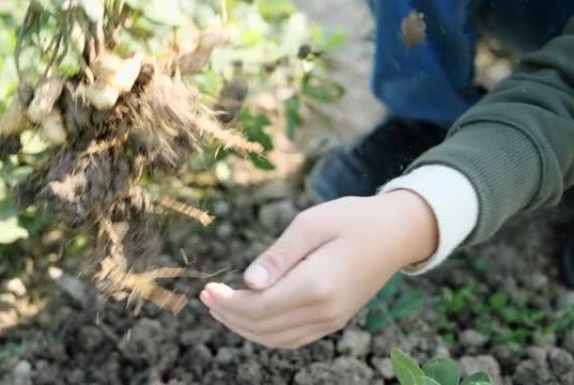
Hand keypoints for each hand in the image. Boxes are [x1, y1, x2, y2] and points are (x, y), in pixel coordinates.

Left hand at [199, 190, 437, 348]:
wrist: (397, 233)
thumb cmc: (352, 219)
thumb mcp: (311, 223)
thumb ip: (278, 255)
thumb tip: (249, 282)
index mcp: (317, 285)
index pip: (259, 307)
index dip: (228, 302)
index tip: (208, 288)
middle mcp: (325, 310)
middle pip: (264, 327)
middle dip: (230, 315)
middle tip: (206, 298)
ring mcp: (332, 320)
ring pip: (277, 338)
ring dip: (244, 328)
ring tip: (221, 309)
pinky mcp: (335, 320)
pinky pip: (293, 338)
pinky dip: (267, 333)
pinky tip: (251, 318)